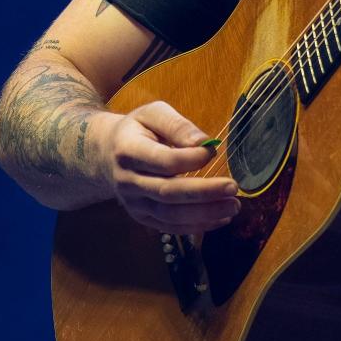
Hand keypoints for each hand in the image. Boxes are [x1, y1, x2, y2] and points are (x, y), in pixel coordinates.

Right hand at [95, 101, 239, 233]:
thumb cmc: (138, 129)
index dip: (191, 159)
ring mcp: (133, 203)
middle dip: (204, 192)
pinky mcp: (142, 217)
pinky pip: (169, 227)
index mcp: (128, 150)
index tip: (213, 152)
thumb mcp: (154, 113)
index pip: (163, 161)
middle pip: (168, 192)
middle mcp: (127, 181)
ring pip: (170, 215)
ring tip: (233, 206)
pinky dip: (196, 226)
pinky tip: (220, 218)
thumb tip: (204, 143)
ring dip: (204, 214)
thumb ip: (178, 125)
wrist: (108, 153)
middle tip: (233, 187)